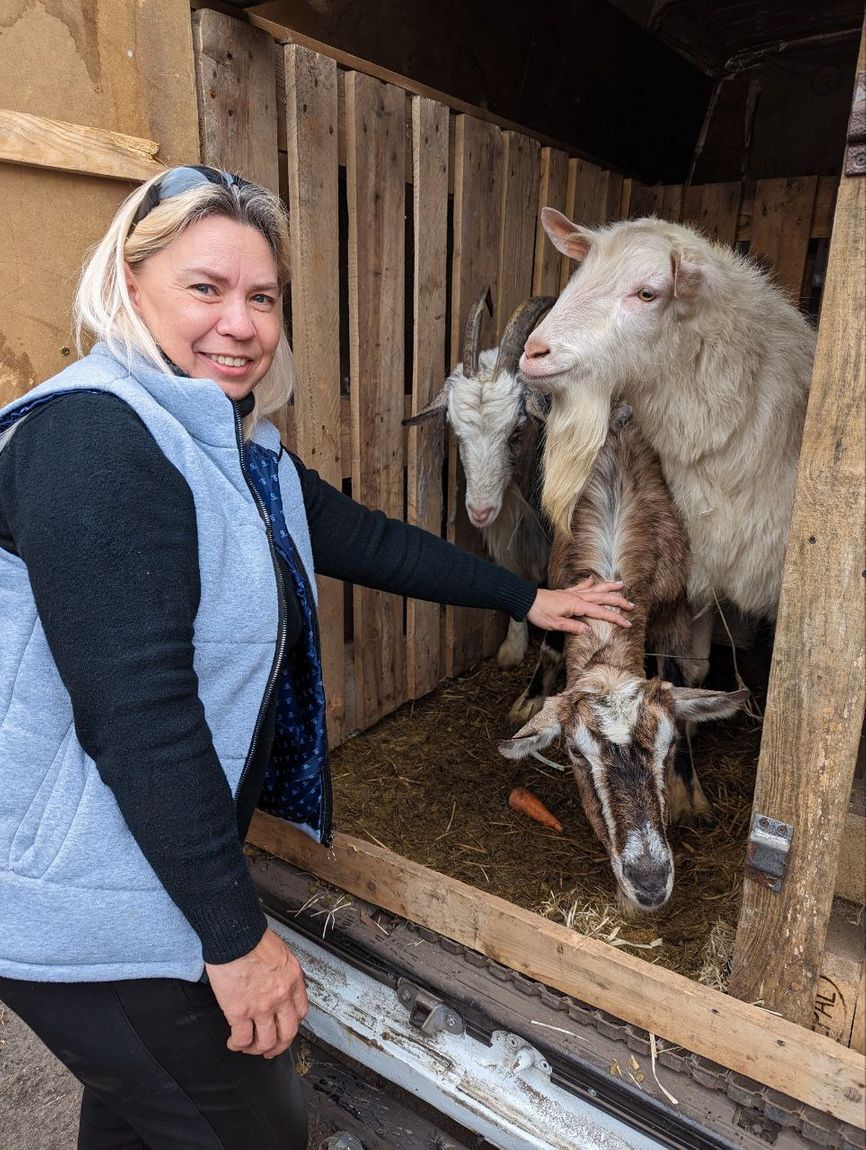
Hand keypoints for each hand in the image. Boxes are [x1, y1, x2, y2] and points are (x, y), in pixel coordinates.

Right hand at [205, 928, 308, 1058]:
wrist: (235, 935)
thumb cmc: (253, 937)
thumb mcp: (280, 952)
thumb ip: (281, 971)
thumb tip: (275, 979)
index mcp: (292, 980)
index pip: (300, 1011)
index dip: (292, 1024)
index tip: (284, 1026)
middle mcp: (281, 997)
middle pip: (288, 1033)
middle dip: (279, 1046)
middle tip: (271, 1050)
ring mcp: (261, 1007)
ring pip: (266, 1041)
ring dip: (257, 1049)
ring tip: (248, 1047)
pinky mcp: (240, 1012)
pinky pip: (242, 1039)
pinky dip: (238, 1045)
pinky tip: (233, 1043)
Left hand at [526, 577, 633, 634]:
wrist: (527, 600)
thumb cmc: (539, 613)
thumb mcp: (555, 624)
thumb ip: (572, 627)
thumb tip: (587, 630)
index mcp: (577, 605)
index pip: (601, 612)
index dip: (615, 619)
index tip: (627, 624)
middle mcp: (578, 597)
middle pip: (603, 598)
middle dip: (619, 602)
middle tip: (632, 606)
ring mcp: (573, 593)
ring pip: (595, 589)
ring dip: (609, 587)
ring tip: (621, 584)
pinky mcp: (567, 592)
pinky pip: (581, 586)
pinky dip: (588, 582)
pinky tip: (593, 579)